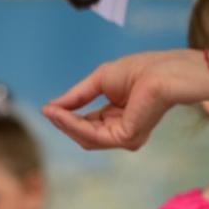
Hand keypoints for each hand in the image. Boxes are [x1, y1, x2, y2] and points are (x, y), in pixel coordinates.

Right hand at [44, 50, 196, 150]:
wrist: (161, 70)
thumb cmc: (140, 70)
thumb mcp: (100, 81)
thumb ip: (77, 96)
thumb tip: (52, 107)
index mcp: (119, 117)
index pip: (89, 123)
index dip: (68, 116)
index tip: (49, 108)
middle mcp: (122, 131)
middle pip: (85, 134)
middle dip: (64, 122)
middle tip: (47, 110)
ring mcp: (125, 137)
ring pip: (86, 137)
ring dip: (66, 124)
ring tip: (50, 111)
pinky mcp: (126, 138)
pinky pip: (92, 134)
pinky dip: (74, 124)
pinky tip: (61, 114)